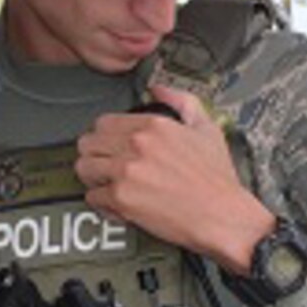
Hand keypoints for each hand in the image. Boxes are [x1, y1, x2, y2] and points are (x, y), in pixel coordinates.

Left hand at [73, 82, 275, 274]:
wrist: (222, 216)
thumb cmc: (216, 179)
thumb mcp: (207, 128)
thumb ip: (182, 102)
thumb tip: (158, 90)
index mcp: (153, 125)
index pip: (103, 122)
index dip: (104, 135)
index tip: (109, 145)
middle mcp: (135, 145)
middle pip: (87, 143)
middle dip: (94, 155)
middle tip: (104, 165)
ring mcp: (125, 171)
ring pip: (83, 168)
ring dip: (92, 178)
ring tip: (107, 184)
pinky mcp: (120, 198)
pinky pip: (92, 197)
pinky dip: (102, 203)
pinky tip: (117, 204)